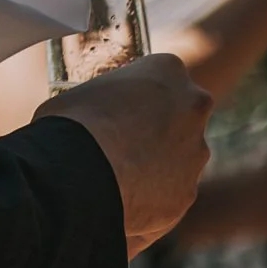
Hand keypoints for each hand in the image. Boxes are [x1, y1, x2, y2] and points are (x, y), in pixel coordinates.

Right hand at [41, 52, 212, 256]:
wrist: (79, 174)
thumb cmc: (70, 123)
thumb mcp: (80, 93)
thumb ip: (104, 102)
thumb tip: (95, 118)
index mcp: (167, 70)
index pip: (161, 74)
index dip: (137, 92)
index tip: (117, 104)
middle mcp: (193, 107)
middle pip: (180, 114)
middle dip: (157, 127)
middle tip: (120, 140)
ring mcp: (196, 152)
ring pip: (179, 157)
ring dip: (154, 164)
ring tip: (113, 174)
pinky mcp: (187, 192)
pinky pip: (168, 192)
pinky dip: (149, 196)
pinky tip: (118, 197)